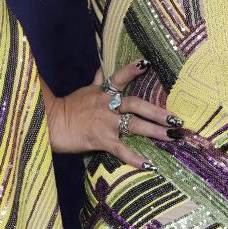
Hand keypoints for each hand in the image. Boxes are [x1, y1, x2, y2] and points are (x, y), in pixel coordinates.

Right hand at [46, 59, 188, 168]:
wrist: (51, 124)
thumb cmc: (68, 107)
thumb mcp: (85, 90)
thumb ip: (98, 80)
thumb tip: (102, 66)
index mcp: (103, 91)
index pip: (120, 77)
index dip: (132, 70)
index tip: (148, 64)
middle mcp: (107, 105)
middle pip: (136, 105)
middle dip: (157, 112)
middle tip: (176, 119)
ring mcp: (105, 123)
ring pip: (134, 126)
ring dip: (155, 131)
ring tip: (172, 137)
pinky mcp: (101, 140)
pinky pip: (121, 149)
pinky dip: (134, 158)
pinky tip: (149, 164)